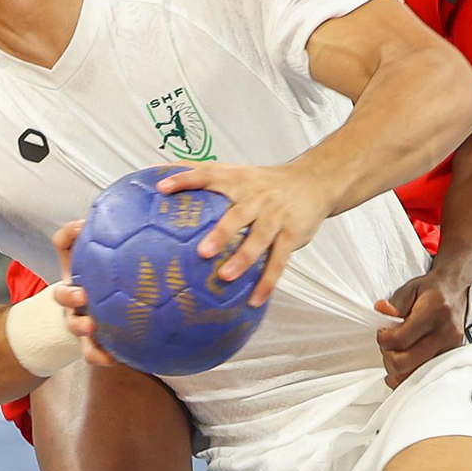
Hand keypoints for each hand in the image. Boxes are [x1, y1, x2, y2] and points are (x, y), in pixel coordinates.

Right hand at [51, 217, 118, 366]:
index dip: (69, 235)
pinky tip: (113, 358)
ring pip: (74, 325)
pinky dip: (99, 356)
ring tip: (90, 327)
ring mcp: (81, 320)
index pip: (64, 246)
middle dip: (68, 294)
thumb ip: (98, 239)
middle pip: (62, 295)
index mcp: (77, 271)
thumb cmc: (104, 284)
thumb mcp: (100, 259)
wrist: (99, 319)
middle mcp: (74, 296)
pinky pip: (92, 353)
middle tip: (81, 293)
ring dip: (79, 326)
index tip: (81, 227)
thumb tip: (98, 218)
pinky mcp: (92, 343)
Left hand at [156, 163, 331, 305]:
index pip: (208, 174)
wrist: (313, 182)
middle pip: (238, 214)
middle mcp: (257, 197)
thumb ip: (202, 172)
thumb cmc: (264, 182)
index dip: (186, 179)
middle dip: (222, 233)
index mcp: (238, 180)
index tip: (162, 188)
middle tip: (202, 252)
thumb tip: (158, 170)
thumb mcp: (237, 171)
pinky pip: (280, 261)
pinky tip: (254, 300)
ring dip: (244, 259)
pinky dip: (268, 282)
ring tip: (226, 277)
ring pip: (260, 239)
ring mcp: (276, 216)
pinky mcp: (293, 234)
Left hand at [373, 270, 467, 388]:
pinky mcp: (451, 358)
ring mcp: (450, 348)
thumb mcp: (410, 289)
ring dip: (397, 368)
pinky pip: (424, 378)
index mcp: (434, 311)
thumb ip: (394, 304)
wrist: (457, 291)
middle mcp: (446, 333)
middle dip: (389, 356)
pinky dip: (409, 375)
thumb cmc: (433, 291)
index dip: (384, 339)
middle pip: (405, 362)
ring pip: (413, 375)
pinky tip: (404, 363)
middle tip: (388, 345)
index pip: (401, 339)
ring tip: (396, 353)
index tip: (383, 333)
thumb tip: (381, 311)